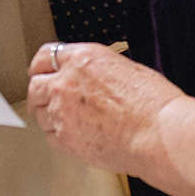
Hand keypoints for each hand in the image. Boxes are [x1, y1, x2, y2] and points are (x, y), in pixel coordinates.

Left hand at [28, 43, 182, 176]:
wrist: (160, 133)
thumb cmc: (154, 104)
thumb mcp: (126, 69)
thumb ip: (98, 72)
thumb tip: (92, 78)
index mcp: (82, 59)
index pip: (46, 56)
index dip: (42, 66)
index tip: (42, 72)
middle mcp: (66, 82)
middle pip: (34, 86)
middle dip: (40, 92)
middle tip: (46, 99)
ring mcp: (62, 112)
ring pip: (39, 113)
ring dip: (49, 115)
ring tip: (67, 121)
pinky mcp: (65, 139)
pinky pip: (50, 136)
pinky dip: (58, 136)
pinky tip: (74, 136)